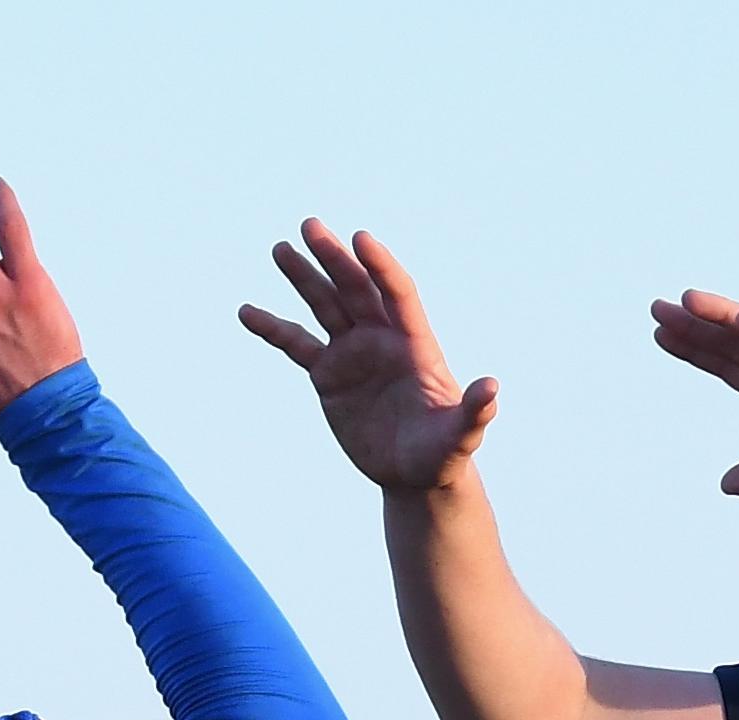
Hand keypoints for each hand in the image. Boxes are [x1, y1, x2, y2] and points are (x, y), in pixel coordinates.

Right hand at [242, 222, 499, 493]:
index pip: (397, 293)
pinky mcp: (329, 374)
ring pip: (326, 306)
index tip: (361, 239)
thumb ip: (473, 412)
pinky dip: (273, 328)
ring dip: (303, 278)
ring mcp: (353, 353)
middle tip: (310, 226)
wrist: (415, 473)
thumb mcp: (460, 436)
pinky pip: (296, 345)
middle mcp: (382, 339)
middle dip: (335, 258)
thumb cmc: (442, 453)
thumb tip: (492, 388)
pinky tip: (246, 312)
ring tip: (280, 249)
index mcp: (415, 344)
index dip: (381, 267)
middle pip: (357, 289)